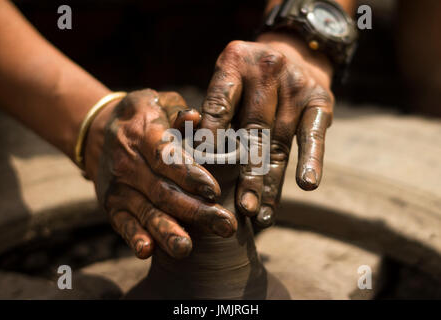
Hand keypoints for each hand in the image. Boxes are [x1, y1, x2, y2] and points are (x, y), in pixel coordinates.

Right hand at [83, 89, 237, 258]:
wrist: (98, 133)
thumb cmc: (142, 117)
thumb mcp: (158, 102)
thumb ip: (178, 111)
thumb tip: (196, 116)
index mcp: (142, 134)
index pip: (166, 157)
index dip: (188, 174)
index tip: (213, 191)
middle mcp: (127, 163)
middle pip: (163, 191)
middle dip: (195, 211)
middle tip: (226, 225)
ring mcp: (118, 187)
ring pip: (146, 212)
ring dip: (167, 231)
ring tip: (187, 248)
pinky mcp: (112, 205)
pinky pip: (122, 224)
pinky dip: (134, 237)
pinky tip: (147, 251)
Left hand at [201, 32, 333, 227]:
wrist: (294, 55)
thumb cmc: (247, 82)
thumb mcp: (226, 84)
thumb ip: (211, 114)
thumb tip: (194, 156)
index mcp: (235, 62)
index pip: (219, 104)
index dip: (210, 138)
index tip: (202, 171)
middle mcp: (267, 69)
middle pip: (253, 130)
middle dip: (247, 174)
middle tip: (240, 208)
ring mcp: (296, 85)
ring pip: (280, 142)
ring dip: (271, 183)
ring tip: (262, 215)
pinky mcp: (320, 100)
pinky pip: (313, 135)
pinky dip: (311, 160)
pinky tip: (307, 184)